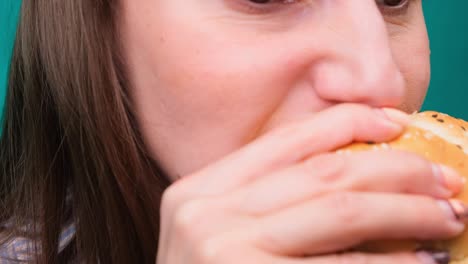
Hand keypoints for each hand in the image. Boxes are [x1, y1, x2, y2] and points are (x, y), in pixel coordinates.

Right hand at [156, 104, 464, 263]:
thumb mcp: (219, 234)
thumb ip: (265, 203)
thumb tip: (350, 175)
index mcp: (198, 190)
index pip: (285, 140)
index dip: (349, 123)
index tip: (397, 124)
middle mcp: (205, 213)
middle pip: (322, 173)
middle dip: (396, 170)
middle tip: (443, 179)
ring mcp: (225, 250)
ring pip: (340, 211)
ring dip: (406, 211)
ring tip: (446, 215)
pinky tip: (419, 263)